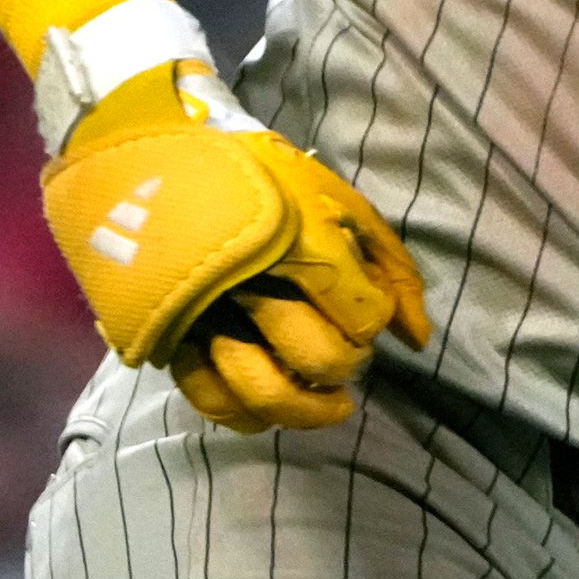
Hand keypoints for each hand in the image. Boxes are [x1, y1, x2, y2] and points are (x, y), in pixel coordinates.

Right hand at [42, 66, 431, 428]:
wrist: (162, 161)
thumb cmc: (266, 181)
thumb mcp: (339, 202)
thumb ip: (388, 266)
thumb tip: (417, 339)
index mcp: (299, 242)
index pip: (361, 316)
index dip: (374, 323)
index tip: (368, 312)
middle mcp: (251, 284)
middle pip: (319, 358)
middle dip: (349, 365)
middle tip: (353, 355)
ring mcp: (206, 315)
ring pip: (264, 392)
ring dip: (310, 409)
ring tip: (333, 404)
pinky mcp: (171, 336)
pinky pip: (211, 399)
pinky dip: (250, 417)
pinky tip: (274, 410)